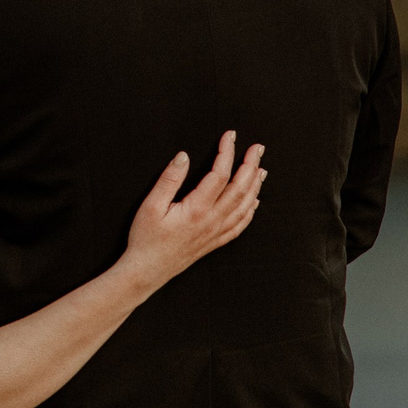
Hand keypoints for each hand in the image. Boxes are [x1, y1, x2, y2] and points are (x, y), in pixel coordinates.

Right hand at [119, 130, 264, 293]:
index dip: (227, 152)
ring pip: (244, 206)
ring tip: (261, 169)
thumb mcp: (150, 205)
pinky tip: (254, 202)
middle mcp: (212, 221)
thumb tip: (183, 157)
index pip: (220, 174)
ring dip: (255, 186)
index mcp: (197, 209)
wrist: (147, 271)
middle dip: (250, 165)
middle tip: (257, 148)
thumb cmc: (146, 239)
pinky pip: (239, 225)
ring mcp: (216, 233)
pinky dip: (250, 211)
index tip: (230, 136)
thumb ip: (169, 179)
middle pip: (239, 189)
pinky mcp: (214, 242)